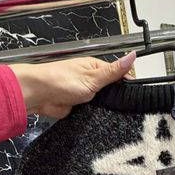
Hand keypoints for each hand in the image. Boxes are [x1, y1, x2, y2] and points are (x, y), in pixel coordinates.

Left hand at [9, 51, 135, 118]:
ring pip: (103, 103)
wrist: (39, 95)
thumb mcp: (93, 77)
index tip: (135, 94)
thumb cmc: (60, 79)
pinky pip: (92, 113)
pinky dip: (95, 116)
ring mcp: (85, 94)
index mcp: (96, 68)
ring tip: (112, 113)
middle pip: (112, 90)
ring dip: (105, 108)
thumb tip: (132, 56)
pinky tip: (100, 118)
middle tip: (124, 107)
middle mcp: (91, 80)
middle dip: (116, 98)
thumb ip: (114, 71)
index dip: (128, 84)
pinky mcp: (79, 107)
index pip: (119, 75)